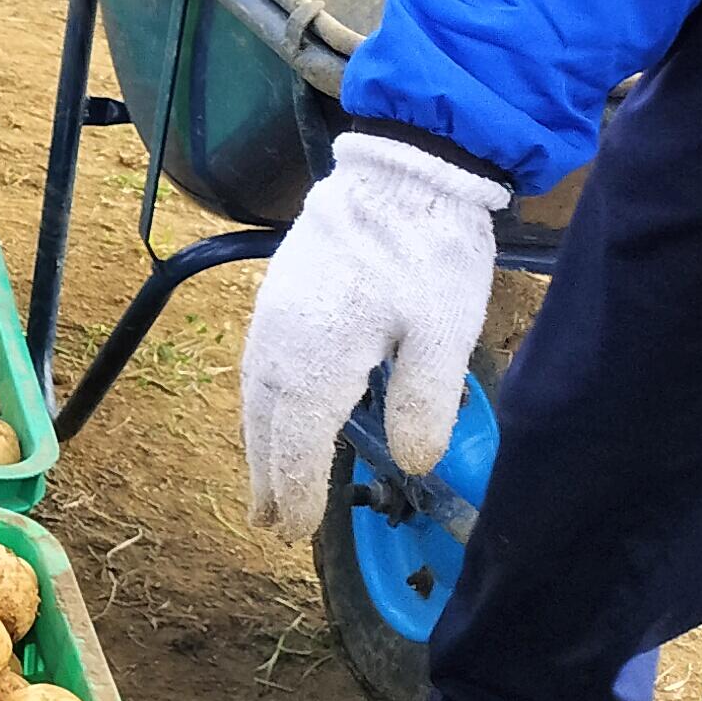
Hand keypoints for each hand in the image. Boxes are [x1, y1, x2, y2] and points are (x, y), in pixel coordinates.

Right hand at [238, 133, 508, 536]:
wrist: (403, 168)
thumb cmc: (428, 249)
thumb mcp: (445, 331)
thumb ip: (426, 402)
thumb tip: (410, 462)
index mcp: (317, 361)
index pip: (297, 444)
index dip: (296, 492)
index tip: (296, 532)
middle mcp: (280, 345)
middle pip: (265, 426)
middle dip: (268, 477)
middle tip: (271, 523)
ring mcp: (271, 317)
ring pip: (256, 397)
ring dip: (259, 443)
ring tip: (266, 481)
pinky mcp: (278, 295)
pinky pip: (259, 367)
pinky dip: (263, 405)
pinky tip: (277, 412)